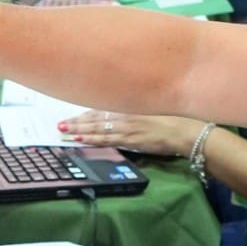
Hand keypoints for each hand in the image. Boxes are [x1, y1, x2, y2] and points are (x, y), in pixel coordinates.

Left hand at [58, 112, 201, 156]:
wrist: (186, 130)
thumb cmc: (175, 119)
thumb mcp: (153, 110)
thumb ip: (136, 112)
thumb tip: (122, 116)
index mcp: (130, 105)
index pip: (102, 109)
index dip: (85, 114)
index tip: (72, 117)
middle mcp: (125, 113)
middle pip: (95, 117)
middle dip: (76, 122)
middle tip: (60, 125)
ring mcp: (126, 127)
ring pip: (97, 128)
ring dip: (79, 130)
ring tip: (64, 132)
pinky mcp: (130, 139)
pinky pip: (106, 139)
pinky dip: (91, 139)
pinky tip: (80, 140)